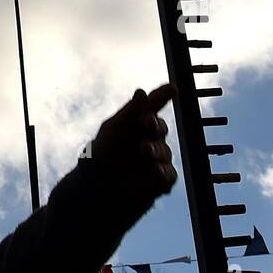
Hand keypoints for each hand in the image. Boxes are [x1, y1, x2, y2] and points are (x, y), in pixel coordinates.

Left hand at [89, 84, 177, 212]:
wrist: (99, 184)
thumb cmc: (106, 150)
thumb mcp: (115, 127)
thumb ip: (130, 111)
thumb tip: (142, 91)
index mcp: (139, 121)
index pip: (154, 105)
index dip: (163, 96)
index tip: (172, 89)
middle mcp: (151, 137)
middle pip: (160, 127)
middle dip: (155, 124)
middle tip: (146, 122)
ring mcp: (158, 157)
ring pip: (164, 150)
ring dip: (155, 149)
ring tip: (143, 149)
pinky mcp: (162, 179)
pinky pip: (169, 173)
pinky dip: (162, 170)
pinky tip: (155, 169)